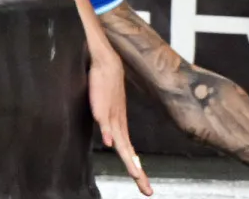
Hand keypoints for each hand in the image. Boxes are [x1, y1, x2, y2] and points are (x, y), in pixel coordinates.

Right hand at [90, 47, 150, 194]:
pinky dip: (108, 132)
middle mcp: (119, 125)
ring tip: (134, 175)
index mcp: (120, 128)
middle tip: (147, 191)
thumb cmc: (107, 86)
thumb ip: (109, 127)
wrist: (106, 61)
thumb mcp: (108, 111)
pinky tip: (110, 143)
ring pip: (121, 142)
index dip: (137, 171)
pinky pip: (104, 120)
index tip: (146, 189)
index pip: (130, 155)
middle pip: (129, 154)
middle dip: (138, 173)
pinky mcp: (101, 105)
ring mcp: (112, 116)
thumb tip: (112, 143)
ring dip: (127, 159)